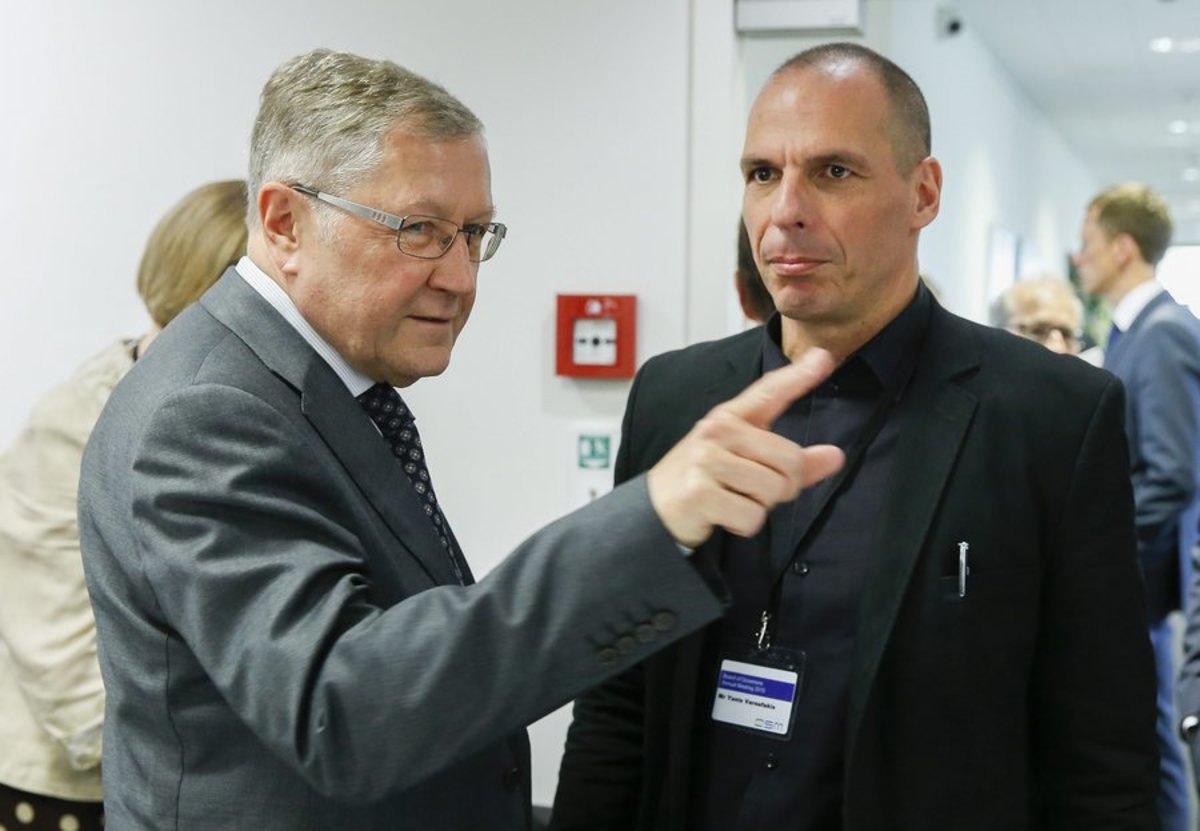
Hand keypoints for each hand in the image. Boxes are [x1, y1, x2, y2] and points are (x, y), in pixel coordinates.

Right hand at [646, 348, 845, 547]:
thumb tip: (836, 456)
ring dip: (760, 507)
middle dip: (783, 487)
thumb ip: (794, 461)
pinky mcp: (699, 493)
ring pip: (772, 491)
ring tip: (734, 500)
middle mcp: (717, 431)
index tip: (824, 357)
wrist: (658, 506)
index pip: (770, 393)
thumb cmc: (709, 478)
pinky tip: (723, 515)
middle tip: (753, 490)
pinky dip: (743, 525)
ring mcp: (706, 460)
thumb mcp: (750, 462)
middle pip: (789, 462)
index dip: (799, 376)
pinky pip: (752, 517)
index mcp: (730, 417)